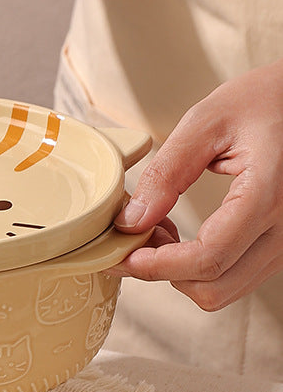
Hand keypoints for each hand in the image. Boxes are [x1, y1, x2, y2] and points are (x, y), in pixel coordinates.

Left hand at [110, 58, 282, 309]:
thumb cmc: (266, 100)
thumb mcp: (207, 122)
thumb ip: (166, 173)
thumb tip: (131, 221)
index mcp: (268, 194)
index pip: (208, 257)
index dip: (158, 266)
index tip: (123, 255)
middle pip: (214, 287)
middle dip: (165, 273)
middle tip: (137, 239)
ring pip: (224, 290)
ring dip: (182, 274)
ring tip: (161, 233)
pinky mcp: (281, 246)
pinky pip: (236, 278)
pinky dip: (202, 269)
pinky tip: (184, 236)